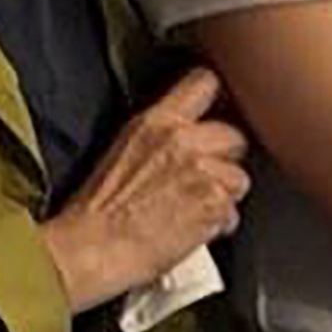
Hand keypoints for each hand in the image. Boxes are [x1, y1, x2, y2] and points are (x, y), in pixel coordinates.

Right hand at [40, 66, 250, 313]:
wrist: (92, 249)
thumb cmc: (99, 212)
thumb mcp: (124, 152)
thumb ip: (162, 138)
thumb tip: (189, 140)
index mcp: (155, 122)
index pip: (204, 83)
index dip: (218, 101)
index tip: (218, 113)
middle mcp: (182, 140)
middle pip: (234, 135)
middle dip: (225, 159)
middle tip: (203, 180)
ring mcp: (202, 170)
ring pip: (240, 178)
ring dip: (225, 195)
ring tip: (196, 210)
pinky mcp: (214, 202)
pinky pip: (234, 212)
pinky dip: (220, 225)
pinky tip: (196, 230)